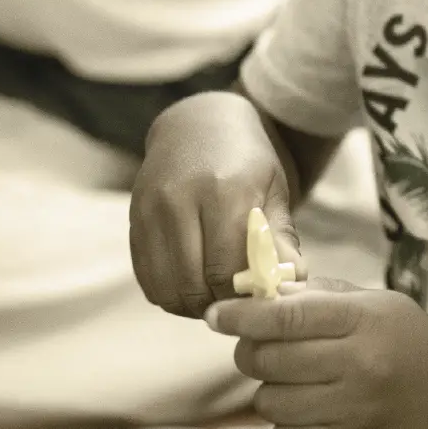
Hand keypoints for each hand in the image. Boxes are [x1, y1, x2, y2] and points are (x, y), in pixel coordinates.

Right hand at [129, 91, 301, 317]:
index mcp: (224, 190)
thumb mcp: (274, 190)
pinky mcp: (133, 221)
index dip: (243, 296)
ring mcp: (149, 210)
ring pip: (165, 289)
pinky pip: (147, 279)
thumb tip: (295, 284)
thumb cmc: (247, 161)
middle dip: (218, 303)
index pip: (226, 270)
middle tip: (237, 301)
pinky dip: (169, 293)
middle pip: (192, 284)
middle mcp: (179, 200)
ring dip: (191, 305)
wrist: (199, 123)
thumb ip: (281, 238)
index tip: (258, 297)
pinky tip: (192, 283)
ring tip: (215, 294)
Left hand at [208, 278, 427, 428]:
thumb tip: (264, 291)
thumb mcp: (377, 302)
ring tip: (287, 373)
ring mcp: (351, 407)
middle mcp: (357, 365)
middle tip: (257, 342)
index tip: (216, 314)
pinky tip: (305, 398)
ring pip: (271, 400)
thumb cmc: (413, 340)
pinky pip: (290, 427)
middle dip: (249, 349)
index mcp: (364, 320)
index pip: (286, 317)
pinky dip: (286, 413)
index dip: (242, 315)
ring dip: (267, 386)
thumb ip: (322, 296)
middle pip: (269, 359)